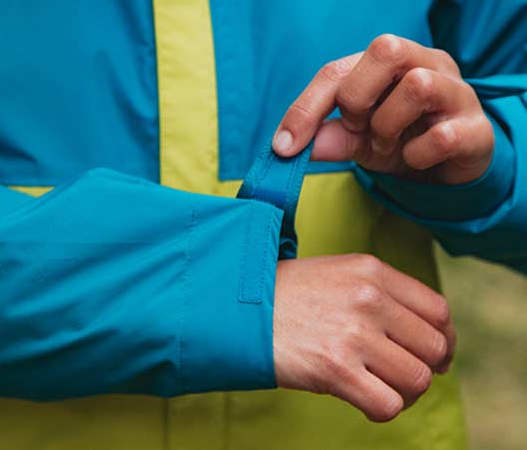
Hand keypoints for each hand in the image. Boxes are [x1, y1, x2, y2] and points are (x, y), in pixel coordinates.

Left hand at [272, 34, 493, 184]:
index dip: (306, 108)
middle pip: (385, 49)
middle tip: (358, 129)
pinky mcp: (476, 128)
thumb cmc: (399, 140)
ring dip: (388, 127)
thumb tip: (287, 147)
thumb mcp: (356, 139)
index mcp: (388, 62)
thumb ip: (327, 138)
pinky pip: (443, 136)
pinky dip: (417, 154)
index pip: (337, 69)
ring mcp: (456, 92)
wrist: (447, 169)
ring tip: (388, 146)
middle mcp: (425, 64)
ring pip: (418, 85)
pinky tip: (415, 158)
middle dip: (357, 98)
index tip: (285, 146)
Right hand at [273, 254, 455, 421]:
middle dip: (425, 368)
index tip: (432, 355)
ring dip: (403, 392)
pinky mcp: (335, 368)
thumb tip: (432, 340)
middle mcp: (368, 298)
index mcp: (371, 270)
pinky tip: (361, 399)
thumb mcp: (336, 274)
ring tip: (378, 387)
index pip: (438, 311)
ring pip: (416, 380)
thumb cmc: (286, 295)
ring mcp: (353, 333)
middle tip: (402, 376)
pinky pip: (388, 405)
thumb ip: (381, 294)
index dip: (443, 340)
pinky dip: (382, 409)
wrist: (235, 308)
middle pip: (433, 348)